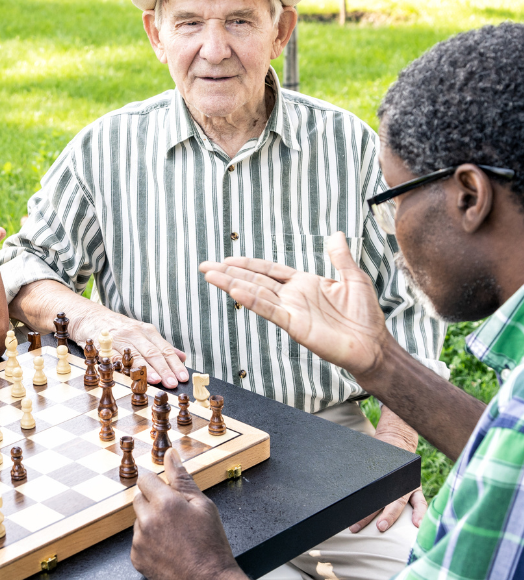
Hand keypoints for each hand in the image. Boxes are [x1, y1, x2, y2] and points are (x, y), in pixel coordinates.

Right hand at [75, 309, 187, 388]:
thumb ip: (161, 346)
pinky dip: (123, 366)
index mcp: (147, 331)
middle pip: (152, 353)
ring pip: (135, 355)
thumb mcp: (142, 332)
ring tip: (156, 381)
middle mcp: (135, 333)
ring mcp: (119, 338)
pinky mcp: (104, 345)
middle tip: (173, 383)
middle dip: (164, 369)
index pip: (165, 349)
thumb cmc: (119, 328)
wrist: (90, 316)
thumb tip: (182, 357)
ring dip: (146, 369)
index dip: (175, 364)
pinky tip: (130, 375)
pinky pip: (115, 357)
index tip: (184, 377)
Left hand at [131, 449, 241, 579]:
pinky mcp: (136, 558)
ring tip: (175, 537)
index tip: (170, 495)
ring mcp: (139, 541)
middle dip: (153, 502)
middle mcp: (147, 521)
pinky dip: (149, 543)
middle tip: (176, 518)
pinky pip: (137, 541)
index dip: (158, 485)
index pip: (145, 479)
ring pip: (138, 520)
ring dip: (151, 523)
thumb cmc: (211, 545)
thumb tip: (170, 455)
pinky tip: (168, 550)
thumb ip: (182, 478)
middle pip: (139, 498)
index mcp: (165, 503)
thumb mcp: (203, 506)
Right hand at [199, 231, 388, 379]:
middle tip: (205, 266)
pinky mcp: (295, 325)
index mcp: (303, 283)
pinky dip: (251, 301)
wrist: (374, 345)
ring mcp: (291, 310)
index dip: (248, 263)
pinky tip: (235, 292)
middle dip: (229, 272)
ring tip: (211, 276)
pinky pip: (270, 310)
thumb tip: (336, 234)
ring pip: (256, 293)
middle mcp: (292, 296)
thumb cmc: (365, 315)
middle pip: (255, 280)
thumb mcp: (354, 278)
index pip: (269, 270)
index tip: (227, 259)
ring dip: (232, 284)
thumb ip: (340, 258)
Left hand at [349, 410, 426, 532]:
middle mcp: (390, 480)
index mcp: (377, 474)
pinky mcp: (415, 490)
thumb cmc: (377, 458)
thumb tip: (324, 472)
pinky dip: (421, 513)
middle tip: (356, 526)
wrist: (397, 444)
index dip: (355, 501)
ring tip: (381, 527)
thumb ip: (354, 470)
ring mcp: (405, 485)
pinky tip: (418, 525)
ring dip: (389, 516)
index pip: (365, 489)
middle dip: (367, 513)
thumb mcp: (364, 461)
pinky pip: (420, 502)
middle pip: (376, 498)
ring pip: (398, 502)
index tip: (345, 511)